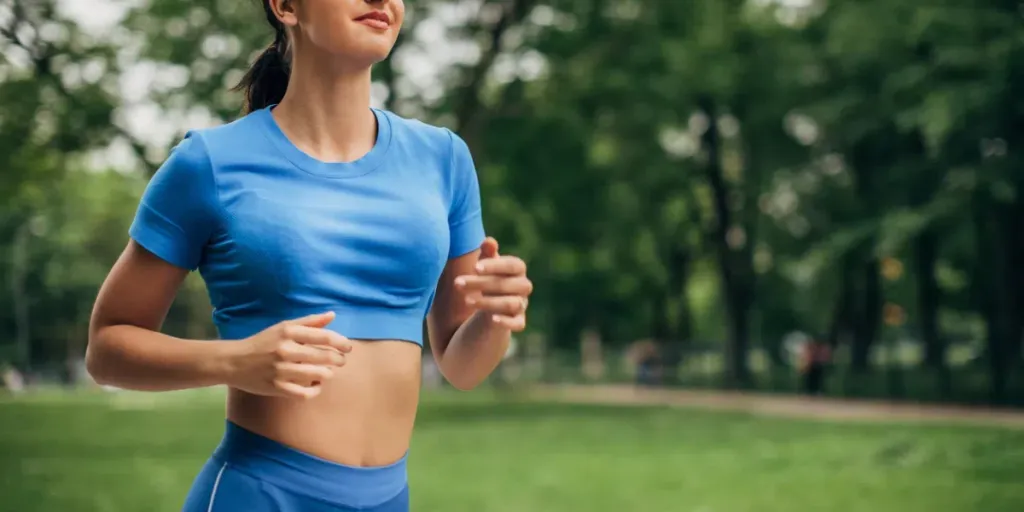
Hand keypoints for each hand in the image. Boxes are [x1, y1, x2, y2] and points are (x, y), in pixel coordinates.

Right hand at [224, 311, 351, 398]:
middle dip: (338, 360)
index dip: (341, 343)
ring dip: (328, 374)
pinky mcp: (277, 388)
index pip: (324, 337)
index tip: (348, 348)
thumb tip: (332, 316)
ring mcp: (281, 370)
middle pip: (324, 356)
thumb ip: (309, 322)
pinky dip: (315, 390)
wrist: (234, 362)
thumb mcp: (284, 327)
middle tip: (341, 361)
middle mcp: (285, 350)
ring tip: (327, 372)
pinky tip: (316, 385)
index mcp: (288, 332)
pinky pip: (304, 393)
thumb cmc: (263, 342)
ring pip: (317, 375)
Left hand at [454, 237, 532, 331]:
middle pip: (508, 284)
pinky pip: (518, 323)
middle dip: (482, 284)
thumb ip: (487, 254)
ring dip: (488, 302)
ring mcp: (522, 304)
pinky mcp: (519, 321)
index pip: (513, 265)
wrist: (491, 307)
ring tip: (466, 300)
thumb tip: (489, 241)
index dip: (495, 266)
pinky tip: (491, 319)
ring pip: (511, 303)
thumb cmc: (487, 279)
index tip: (474, 267)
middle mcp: (523, 286)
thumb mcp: (485, 267)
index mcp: (518, 269)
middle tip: (457, 283)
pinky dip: (507, 321)